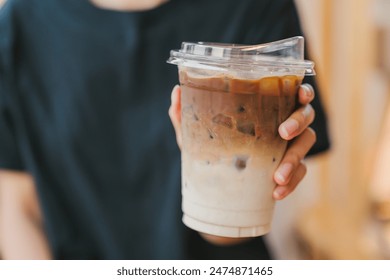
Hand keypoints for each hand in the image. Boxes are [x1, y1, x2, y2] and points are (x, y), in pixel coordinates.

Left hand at [169, 84, 315, 199]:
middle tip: (283, 133)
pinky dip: (291, 183)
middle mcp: (284, 122)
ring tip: (277, 176)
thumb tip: (176, 91)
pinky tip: (276, 193)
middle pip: (306, 115)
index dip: (302, 91)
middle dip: (298, 122)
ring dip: (295, 159)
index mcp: (266, 107)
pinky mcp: (291, 168)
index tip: (300, 95)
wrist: (216, 182)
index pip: (291, 92)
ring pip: (307, 144)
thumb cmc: (212, 146)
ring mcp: (291, 145)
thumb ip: (185, 113)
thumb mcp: (196, 133)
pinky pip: (301, 173)